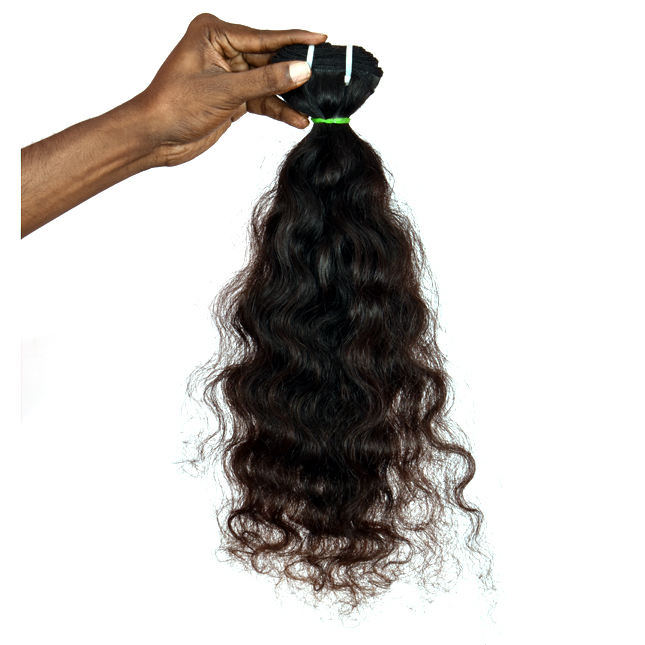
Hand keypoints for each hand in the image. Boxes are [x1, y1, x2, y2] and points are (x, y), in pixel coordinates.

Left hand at [136, 13, 326, 166]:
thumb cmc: (174, 105)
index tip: (321, 39)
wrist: (156, 137)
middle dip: (294, 73)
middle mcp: (223, 49)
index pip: (263, 37)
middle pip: (270, 59)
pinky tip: (296, 119)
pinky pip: (262, 100)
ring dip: (288, 97)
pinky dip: (278, 110)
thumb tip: (301, 70)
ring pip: (269, 82)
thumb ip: (265, 81)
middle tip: (324, 77)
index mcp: (214, 33)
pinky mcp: (233, 96)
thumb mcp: (224, 91)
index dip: (294, 40)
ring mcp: (230, 74)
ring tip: (313, 105)